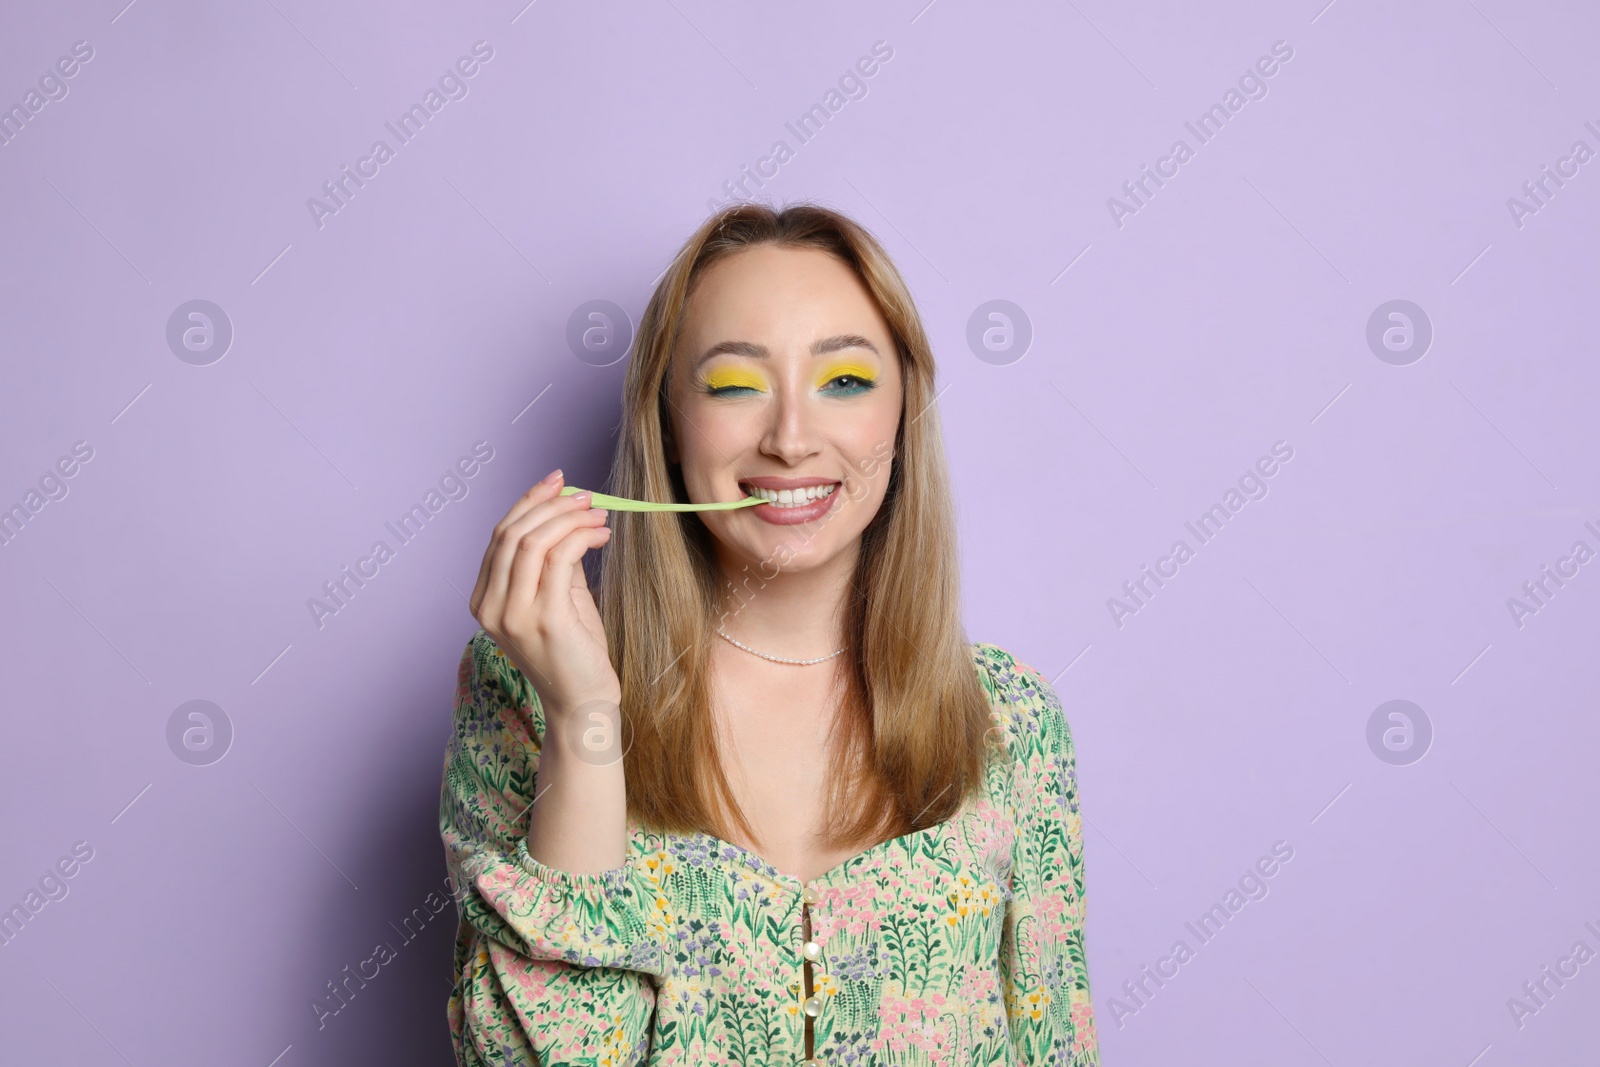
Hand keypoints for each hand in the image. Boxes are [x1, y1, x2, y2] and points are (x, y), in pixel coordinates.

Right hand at [469, 469, 619, 716]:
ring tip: (599, 514)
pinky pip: (559, 559)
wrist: (584, 703)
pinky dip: (581, 537)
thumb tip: (566, 512)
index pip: (499, 537)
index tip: (557, 481)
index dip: (528, 502)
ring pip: (534, 541)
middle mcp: (490, 608)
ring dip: (570, 518)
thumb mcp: (558, 597)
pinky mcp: (545, 620)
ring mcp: (513, 616)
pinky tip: (601, 535)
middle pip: (512, 533)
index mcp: (484, 602)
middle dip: (551, 505)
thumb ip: (553, 559)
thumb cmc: (573, 652)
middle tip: (587, 496)